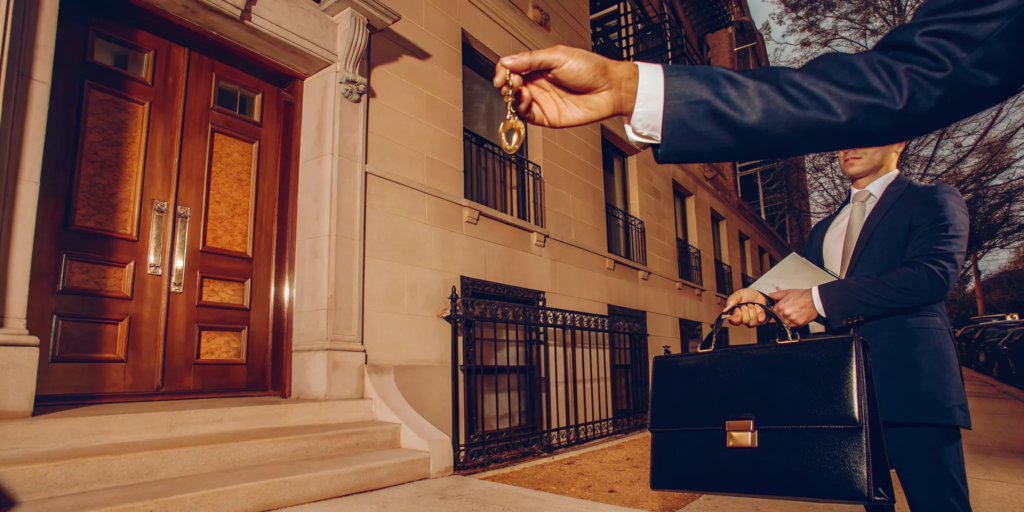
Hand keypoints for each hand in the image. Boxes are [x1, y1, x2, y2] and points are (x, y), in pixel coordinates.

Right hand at [494, 46, 638, 127]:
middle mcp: (538, 83)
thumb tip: (507, 62)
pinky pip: (526, 115)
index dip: (504, 71)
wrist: (610, 89)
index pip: (512, 67)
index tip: (503, 75)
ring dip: (512, 96)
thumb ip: (531, 59)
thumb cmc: (590, 69)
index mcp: (539, 66)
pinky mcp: (547, 117)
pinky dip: (520, 108)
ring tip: (520, 89)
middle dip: (506, 84)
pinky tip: (526, 98)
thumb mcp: (559, 57)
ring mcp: (542, 100)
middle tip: (512, 82)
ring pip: (515, 101)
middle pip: (510, 85)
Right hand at [723, 288, 767, 327]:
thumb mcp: (737, 294)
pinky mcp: (760, 320)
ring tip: (752, 305)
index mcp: (735, 315)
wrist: (758, 293)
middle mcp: (743, 320)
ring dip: (753, 310)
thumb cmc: (747, 295)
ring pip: (753, 321)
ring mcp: (752, 321)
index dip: (737, 315)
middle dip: (746, 310)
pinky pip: (761, 320)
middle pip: (745, 321)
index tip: (738, 308)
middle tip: (746, 304)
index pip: (734, 321)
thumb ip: (731, 301)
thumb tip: (725, 310)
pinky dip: (760, 311)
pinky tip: (758, 308)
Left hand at [769, 289, 817, 326]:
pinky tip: (797, 316)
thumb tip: (770, 295)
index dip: (777, 309)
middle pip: (778, 318)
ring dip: (787, 319)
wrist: (815, 299)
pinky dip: (794, 322)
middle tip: (789, 310)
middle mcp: (785, 314)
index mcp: (780, 306)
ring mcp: (792, 320)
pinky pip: (793, 325)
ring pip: (785, 323)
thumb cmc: (802, 295)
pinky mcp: (799, 323)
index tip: (781, 308)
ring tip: (794, 313)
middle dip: (782, 314)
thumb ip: (777, 295)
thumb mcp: (788, 292)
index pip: (773, 311)